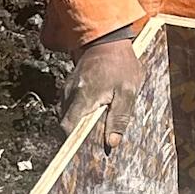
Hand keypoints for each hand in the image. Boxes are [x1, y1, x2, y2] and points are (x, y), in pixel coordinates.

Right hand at [63, 33, 143, 150]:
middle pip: (67, 125)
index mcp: (83, 96)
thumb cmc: (120, 64)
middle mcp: (70, 94)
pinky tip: (95, 118)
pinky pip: (72, 107)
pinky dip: (81, 116)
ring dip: (81, 126)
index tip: (82, 155)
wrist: (108, 39)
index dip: (72, 144)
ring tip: (97, 134)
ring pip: (69, 117)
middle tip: (94, 149)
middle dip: (79, 138)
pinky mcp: (70, 87)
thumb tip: (111, 143)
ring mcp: (68, 90)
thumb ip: (119, 118)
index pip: (68, 128)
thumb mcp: (127, 91)